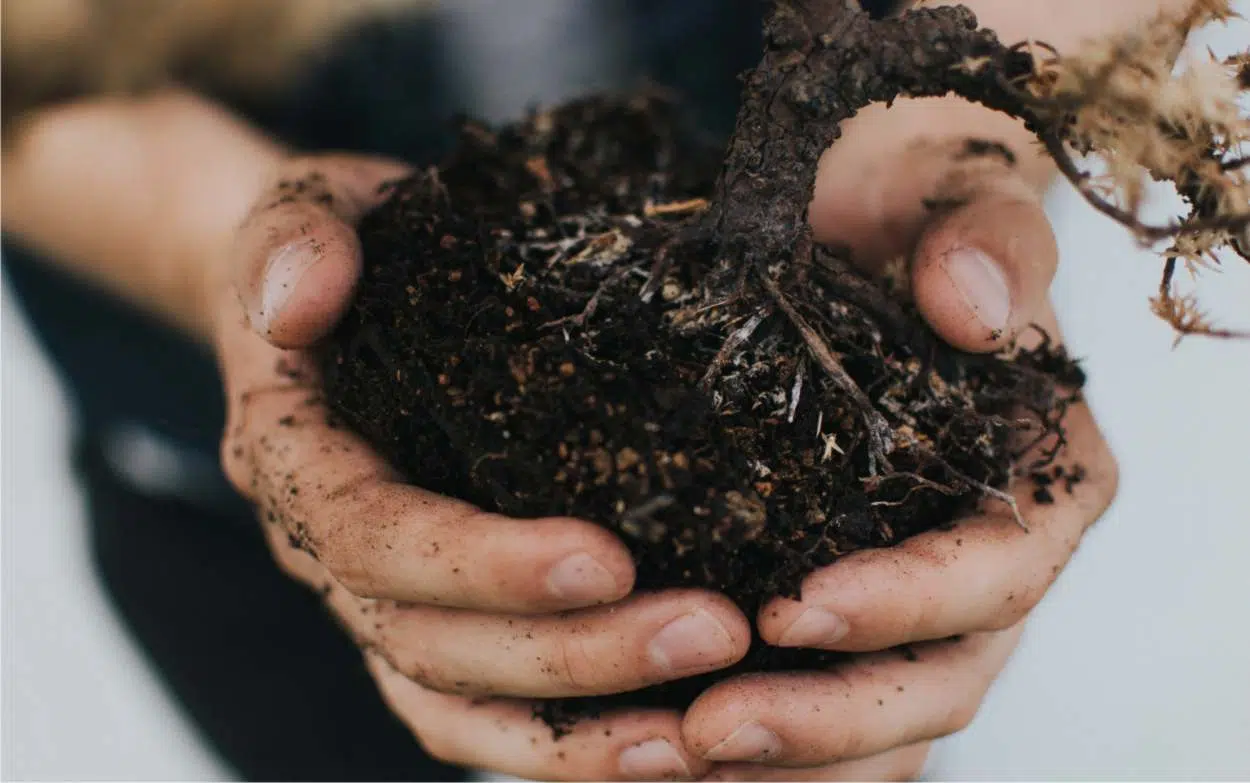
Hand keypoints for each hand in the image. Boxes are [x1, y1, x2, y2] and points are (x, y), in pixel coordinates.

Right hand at [213, 155, 752, 780]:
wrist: (338, 290)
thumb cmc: (347, 244)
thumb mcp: (312, 207)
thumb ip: (299, 239)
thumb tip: (300, 304)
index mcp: (294, 459)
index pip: (374, 537)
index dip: (482, 562)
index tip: (606, 555)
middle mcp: (327, 553)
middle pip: (434, 643)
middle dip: (573, 653)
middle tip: (714, 630)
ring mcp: (379, 600)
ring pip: (460, 706)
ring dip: (580, 733)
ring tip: (705, 732)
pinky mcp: (435, 619)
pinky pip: (484, 714)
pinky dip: (566, 746)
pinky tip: (667, 744)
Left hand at [678, 93, 1118, 778]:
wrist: (868, 225)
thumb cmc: (921, 214)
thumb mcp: (959, 200)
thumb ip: (986, 241)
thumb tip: (968, 306)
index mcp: (1043, 480)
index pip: (997, 573)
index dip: (908, 604)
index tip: (796, 607)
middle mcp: (990, 559)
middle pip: (938, 678)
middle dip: (831, 716)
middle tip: (714, 726)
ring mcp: (918, 596)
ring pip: (880, 719)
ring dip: (791, 755)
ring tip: (678, 754)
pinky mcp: (845, 605)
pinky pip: (823, 701)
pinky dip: (769, 743)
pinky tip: (672, 744)